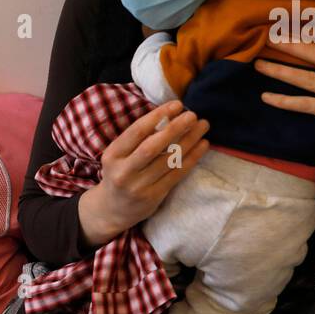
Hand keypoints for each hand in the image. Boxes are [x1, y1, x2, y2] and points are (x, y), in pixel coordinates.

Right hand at [77, 100, 209, 245]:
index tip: (176, 105)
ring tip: (202, 126)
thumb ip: (137, 139)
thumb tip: (168, 116)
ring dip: (189, 141)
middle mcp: (124, 171)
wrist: (112, 209)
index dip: (158, 116)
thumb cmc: (120, 173)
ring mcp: (139, 186)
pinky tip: (202, 146)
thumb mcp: (118, 155)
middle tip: (192, 115)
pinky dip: (192, 158)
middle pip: (152, 147)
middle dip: (175, 128)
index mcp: (113, 155)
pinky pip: (177, 174)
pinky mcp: (153, 197)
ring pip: (168, 160)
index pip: (136, 132)